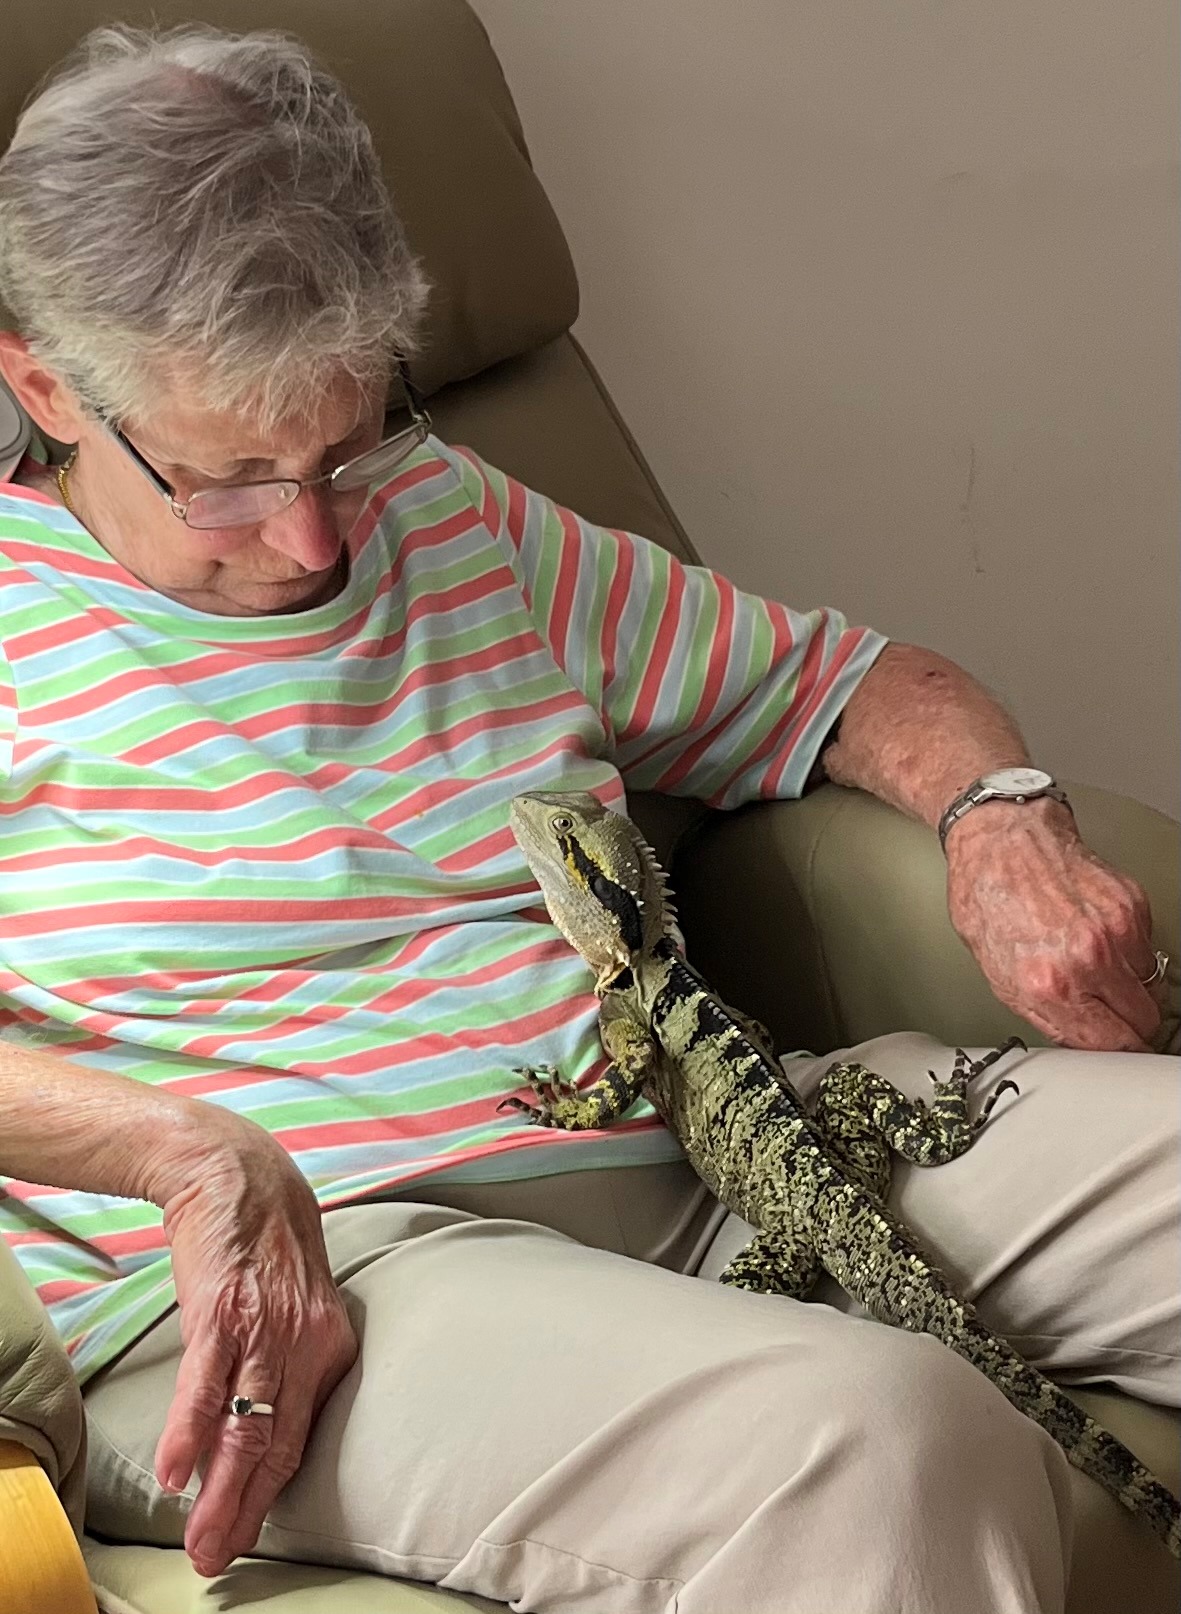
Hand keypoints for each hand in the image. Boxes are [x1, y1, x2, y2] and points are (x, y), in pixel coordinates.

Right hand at [152, 1117, 356, 1577]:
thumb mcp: (299, 1307)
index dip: (273, 1495)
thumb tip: (259, 1430)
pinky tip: (175, 1473)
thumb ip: (291, 1364)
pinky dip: (190, 1432)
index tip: (249, 1538)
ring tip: (202, 1541)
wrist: (241, 1174)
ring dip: (220, 1492)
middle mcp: (304, 1343)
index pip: (301, 1438)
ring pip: (243, 1426)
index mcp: (329, 1347)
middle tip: (218, 1559)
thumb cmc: (267, 1246)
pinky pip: (207, 1383)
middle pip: (275, 1445)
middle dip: (246, 1511)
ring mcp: (263, 1328)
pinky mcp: (221, 1310)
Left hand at [946, 798, 1161, 1051]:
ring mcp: (1114, 932)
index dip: (1114, 1051)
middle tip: (1112, 1016)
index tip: (1114, 1048)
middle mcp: (1086, 962)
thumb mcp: (994, 970)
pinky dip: (1132, 953)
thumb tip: (1073, 1036)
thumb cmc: (986, 895)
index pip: (1108, 1045)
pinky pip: (1148, 950)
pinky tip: (1101, 940)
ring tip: (1101, 972)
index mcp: (1046, 985)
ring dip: (1132, 989)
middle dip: (1129, 1025)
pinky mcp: (1131, 906)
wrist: (998, 837)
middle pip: (1141, 1022)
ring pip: (1151, 988)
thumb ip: (1040, 1009)